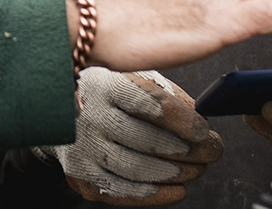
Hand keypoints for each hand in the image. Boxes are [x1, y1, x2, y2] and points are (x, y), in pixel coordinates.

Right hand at [42, 67, 222, 205]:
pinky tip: (177, 188)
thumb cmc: (109, 95)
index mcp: (104, 84)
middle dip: (187, 150)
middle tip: (212, 152)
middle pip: (144, 139)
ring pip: (135, 169)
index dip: (181, 120)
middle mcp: (89, 116)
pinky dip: (155, 194)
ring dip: (175, 173)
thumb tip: (199, 117)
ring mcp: (82, 148)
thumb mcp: (133, 78)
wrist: (60, 115)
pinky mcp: (81, 175)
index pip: (147, 103)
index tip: (204, 130)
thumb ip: (165, 93)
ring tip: (197, 169)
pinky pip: (122, 191)